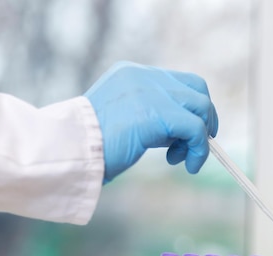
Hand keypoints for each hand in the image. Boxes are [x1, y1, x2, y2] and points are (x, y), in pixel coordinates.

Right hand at [84, 61, 218, 182]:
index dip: (194, 109)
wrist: (67, 152)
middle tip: (193, 148)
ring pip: (201, 108)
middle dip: (204, 121)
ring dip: (201, 139)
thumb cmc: (90, 146)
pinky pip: (195, 128)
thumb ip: (153, 117)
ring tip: (182, 160)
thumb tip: (187, 134)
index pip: (181, 82)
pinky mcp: (155, 114)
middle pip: (197, 89)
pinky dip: (199, 149)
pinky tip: (188, 165)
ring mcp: (149, 91)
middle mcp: (143, 76)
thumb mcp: (125, 121)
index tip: (192, 134)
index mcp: (133, 74)